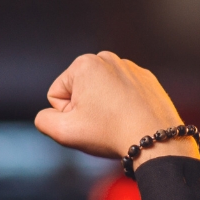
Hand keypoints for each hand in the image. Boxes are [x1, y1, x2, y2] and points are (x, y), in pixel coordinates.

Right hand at [34, 52, 198, 167]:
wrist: (156, 141)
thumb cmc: (110, 134)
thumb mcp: (64, 132)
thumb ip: (43, 120)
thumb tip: (47, 115)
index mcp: (84, 64)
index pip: (57, 94)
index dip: (66, 114)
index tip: (86, 122)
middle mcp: (107, 58)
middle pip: (79, 92)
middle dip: (85, 109)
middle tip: (103, 124)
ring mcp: (130, 67)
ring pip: (102, 94)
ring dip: (104, 108)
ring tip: (118, 122)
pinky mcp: (147, 79)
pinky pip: (123, 95)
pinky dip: (124, 107)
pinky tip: (132, 119)